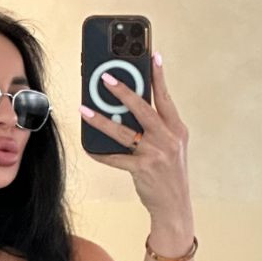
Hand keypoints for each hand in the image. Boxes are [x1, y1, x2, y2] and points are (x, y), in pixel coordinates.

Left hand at [80, 53, 191, 220]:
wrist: (175, 205)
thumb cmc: (170, 173)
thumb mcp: (172, 146)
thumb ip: (157, 127)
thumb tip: (129, 108)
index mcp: (177, 129)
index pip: (166, 97)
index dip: (158, 76)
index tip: (153, 55)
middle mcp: (168, 139)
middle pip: (143, 108)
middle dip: (122, 91)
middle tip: (105, 78)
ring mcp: (155, 154)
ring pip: (123, 131)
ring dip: (101, 120)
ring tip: (84, 109)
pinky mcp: (142, 169)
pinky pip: (115, 158)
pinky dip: (100, 153)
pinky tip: (88, 147)